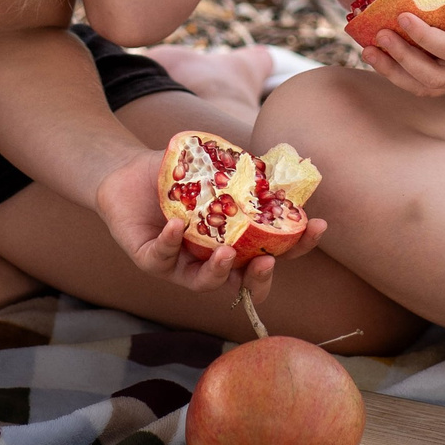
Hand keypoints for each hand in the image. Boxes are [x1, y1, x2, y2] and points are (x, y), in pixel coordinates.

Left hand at [92, 148, 327, 306]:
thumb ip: (242, 169)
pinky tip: (177, 225)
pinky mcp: (150, 258)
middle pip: (244, 283)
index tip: (317, 225)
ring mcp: (180, 264)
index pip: (274, 250)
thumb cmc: (176, 174)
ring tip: (225, 253)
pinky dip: (170, 242)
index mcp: (235, 241)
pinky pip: (162, 257)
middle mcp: (211, 260)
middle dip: (261, 278)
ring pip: (203, 283)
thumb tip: (276, 162)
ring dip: (218, 271)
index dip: (298, 245)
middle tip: (268, 261)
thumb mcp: (213, 167)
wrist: (127, 171)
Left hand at [362, 0, 444, 96]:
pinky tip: (380, 56)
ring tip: (369, 51)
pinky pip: (425, 83)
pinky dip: (399, 74)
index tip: (402, 15)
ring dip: (395, 73)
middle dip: (403, 59)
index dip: (425, 38)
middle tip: (379, 35)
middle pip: (436, 77)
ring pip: (427, 87)